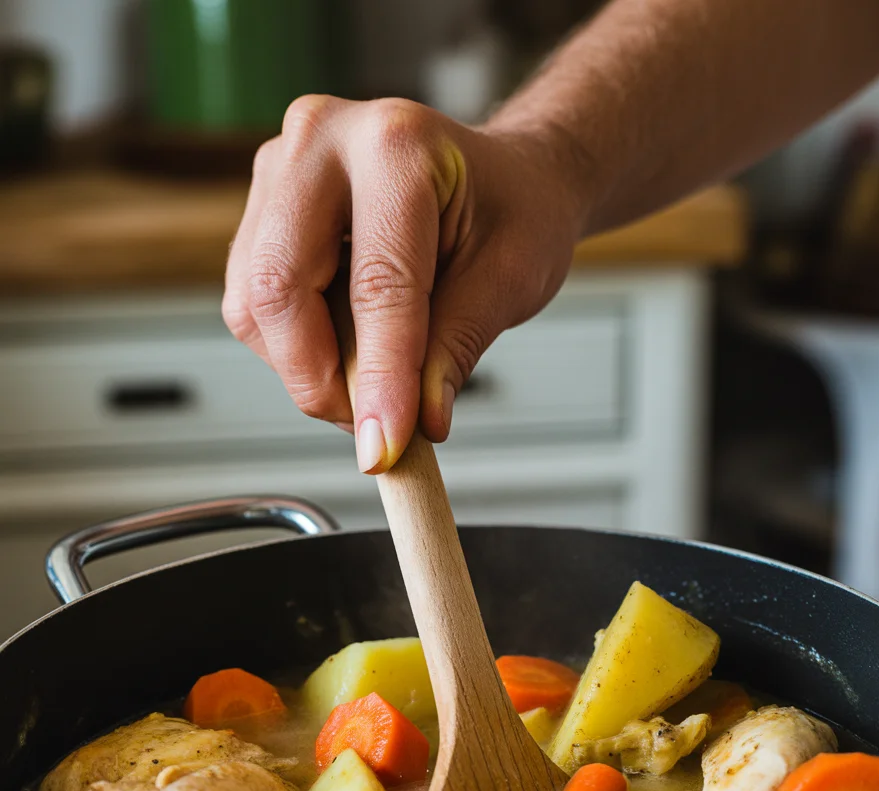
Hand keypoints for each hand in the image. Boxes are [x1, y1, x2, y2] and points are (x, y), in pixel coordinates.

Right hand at [223, 95, 587, 472]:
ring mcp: (279, 169)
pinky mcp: (261, 207)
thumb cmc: (513, 210)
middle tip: (368, 425)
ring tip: (369, 381)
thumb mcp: (509, 279)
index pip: (376, 285)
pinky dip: (293, 348)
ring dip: (304, 368)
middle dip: (317, 379)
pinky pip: (250, 304)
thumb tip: (411, 426)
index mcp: (397, 145)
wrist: (501, 175)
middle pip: (278, 288)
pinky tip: (343, 345)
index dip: (378, 377)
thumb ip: (455, 351)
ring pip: (253, 305)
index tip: (384, 445)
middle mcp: (321, 140)